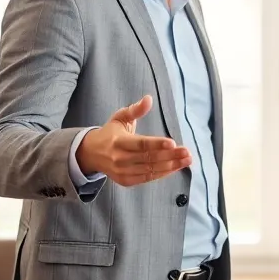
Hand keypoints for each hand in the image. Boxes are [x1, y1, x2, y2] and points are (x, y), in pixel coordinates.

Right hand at [78, 96, 193, 186]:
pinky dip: (163, 173)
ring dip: (171, 166)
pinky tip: (176, 167)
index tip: (174, 143)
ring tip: (187, 160)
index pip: (141, 144)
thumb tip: (149, 98)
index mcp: (118, 142)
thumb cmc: (110, 133)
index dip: (157, 144)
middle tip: (187, 153)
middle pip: (149, 158)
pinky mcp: (126, 181)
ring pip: (150, 170)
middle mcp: (119, 159)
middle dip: (170, 156)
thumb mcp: (120, 117)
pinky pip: (147, 178)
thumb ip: (135, 109)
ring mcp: (122, 172)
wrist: (91, 153)